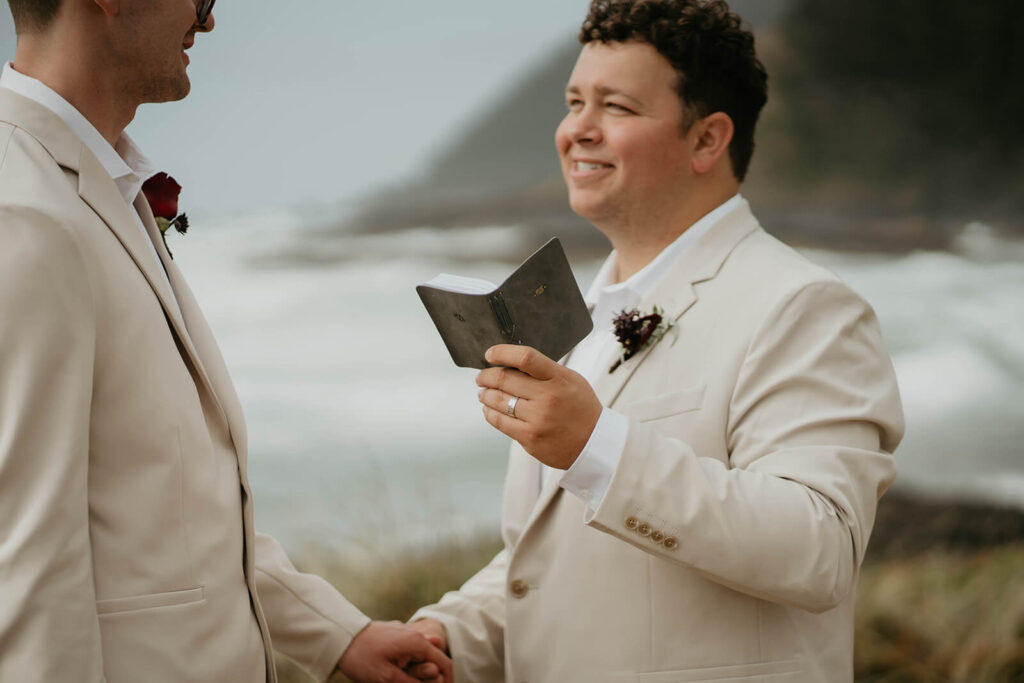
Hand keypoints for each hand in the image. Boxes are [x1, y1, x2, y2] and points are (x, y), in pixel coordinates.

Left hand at [338, 620, 451, 682]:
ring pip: (418, 657)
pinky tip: (391, 671)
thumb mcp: (387, 678)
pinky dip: (405, 664)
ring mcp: (403, 633)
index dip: (447, 681)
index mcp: (417, 643)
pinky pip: (407, 652)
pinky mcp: (393, 635)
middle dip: (426, 677)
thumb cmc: (362, 657)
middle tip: (405, 682)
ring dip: (414, 672)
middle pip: (432, 661)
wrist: (338, 635)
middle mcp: (413, 635)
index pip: (444, 663)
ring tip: (392, 678)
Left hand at [476, 344, 601, 468]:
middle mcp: (547, 397)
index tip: (490, 354)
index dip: (502, 353)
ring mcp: (537, 419)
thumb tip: (512, 363)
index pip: (525, 357)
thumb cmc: (581, 409)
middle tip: (481, 377)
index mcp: (559, 378)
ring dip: (485, 394)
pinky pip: (499, 422)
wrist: (594, 444)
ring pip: (498, 401)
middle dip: (486, 376)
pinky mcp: (529, 438)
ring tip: (484, 393)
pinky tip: (489, 409)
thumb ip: (545, 371)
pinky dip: (489, 413)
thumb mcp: (571, 380)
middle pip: (504, 379)